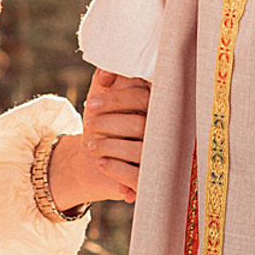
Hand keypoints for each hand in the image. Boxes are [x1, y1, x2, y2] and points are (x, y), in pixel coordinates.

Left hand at [49, 71, 148, 206]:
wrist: (97, 160)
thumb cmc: (105, 121)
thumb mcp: (104, 93)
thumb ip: (107, 75)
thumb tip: (104, 75)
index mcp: (157, 106)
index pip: (142, 98)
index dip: (115, 99)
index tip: (91, 103)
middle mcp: (165, 131)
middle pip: (140, 125)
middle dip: (108, 123)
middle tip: (89, 124)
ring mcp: (161, 157)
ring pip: (139, 151)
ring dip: (109, 146)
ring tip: (91, 146)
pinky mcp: (151, 180)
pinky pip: (137, 177)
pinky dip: (116, 168)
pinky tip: (101, 162)